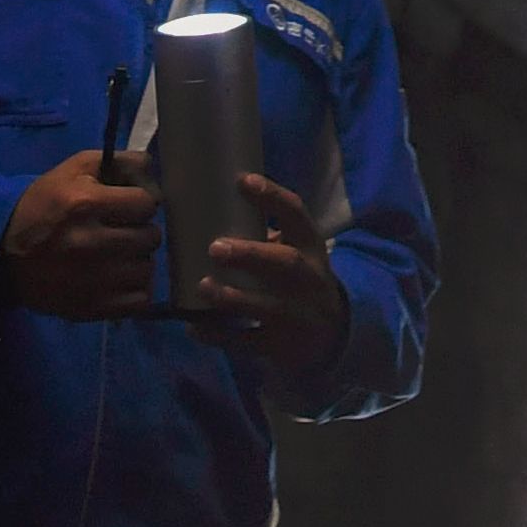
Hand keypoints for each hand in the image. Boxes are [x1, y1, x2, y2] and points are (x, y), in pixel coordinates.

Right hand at [0, 149, 161, 317]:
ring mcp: (92, 280)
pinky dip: (135, 291)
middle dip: (140, 230)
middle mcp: (91, 244)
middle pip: (150, 237)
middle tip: (123, 231)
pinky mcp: (91, 307)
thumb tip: (150, 166)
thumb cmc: (42, 206)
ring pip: (147, 269)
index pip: (146, 204)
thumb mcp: (72, 170)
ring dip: (137, 261)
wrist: (1, 254)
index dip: (139, 203)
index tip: (127, 207)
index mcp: (85, 205)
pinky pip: (139, 301)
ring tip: (119, 256)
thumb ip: (116, 161)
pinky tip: (119, 280)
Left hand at [193, 171, 352, 376]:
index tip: (243, 180)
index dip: (272, 197)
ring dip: (234, 297)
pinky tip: (195, 328)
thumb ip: (265, 236)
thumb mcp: (297, 253)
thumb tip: (209, 209)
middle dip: (252, 255)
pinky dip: (221, 336)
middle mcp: (309, 279)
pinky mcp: (282, 345)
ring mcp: (297, 315)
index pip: (297, 215)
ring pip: (268, 306)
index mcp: (311, 247)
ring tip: (203, 286)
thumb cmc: (300, 282)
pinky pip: (249, 343)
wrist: (330, 336)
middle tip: (215, 247)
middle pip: (286, 264)